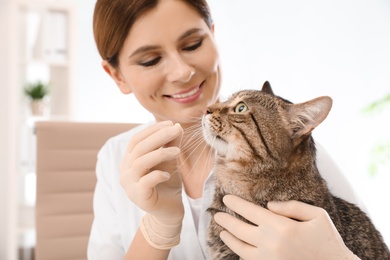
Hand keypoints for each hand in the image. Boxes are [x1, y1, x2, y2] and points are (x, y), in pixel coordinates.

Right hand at [120, 121, 183, 248]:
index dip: (152, 130)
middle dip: (159, 137)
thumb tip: (177, 126)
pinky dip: (157, 175)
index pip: (136, 140)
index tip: (171, 123)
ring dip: (160, 154)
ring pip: (140, 163)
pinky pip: (145, 182)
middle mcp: (125, 171)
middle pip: (139, 149)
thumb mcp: (170, 161)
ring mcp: (129, 185)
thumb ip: (170, 144)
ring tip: (178, 151)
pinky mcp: (138, 197)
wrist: (169, 211)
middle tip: (176, 131)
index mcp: (129, 160)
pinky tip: (168, 174)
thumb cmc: (167, 183)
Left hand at [214, 195, 359, 259]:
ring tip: (223, 232)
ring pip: (240, 248)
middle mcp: (271, 243)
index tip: (226, 198)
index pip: (250, 212)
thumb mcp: (317, 215)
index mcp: (281, 226)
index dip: (236, 204)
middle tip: (217, 215)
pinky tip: (238, 248)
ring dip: (229, 238)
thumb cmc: (328, 240)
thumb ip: (292, 206)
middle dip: (226, 220)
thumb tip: (268, 205)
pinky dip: (241, 254)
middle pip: (240, 229)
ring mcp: (268, 259)